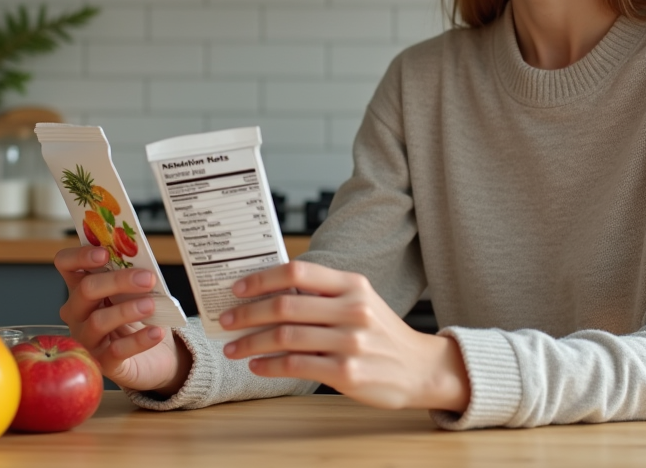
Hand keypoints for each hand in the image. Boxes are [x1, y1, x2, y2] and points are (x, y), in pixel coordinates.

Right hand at [54, 245, 191, 394]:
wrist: (155, 355)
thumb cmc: (140, 316)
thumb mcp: (136, 292)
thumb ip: (134, 275)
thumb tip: (143, 264)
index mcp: (82, 287)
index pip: (66, 265)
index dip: (80, 256)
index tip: (104, 253)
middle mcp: (77, 313)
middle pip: (86, 290)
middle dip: (117, 281)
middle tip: (147, 278)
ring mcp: (87, 339)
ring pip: (99, 321)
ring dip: (127, 310)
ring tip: (151, 305)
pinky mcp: (104, 363)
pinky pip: (117, 350)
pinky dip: (139, 340)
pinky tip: (156, 331)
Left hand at [219, 262, 469, 411]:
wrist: (419, 368)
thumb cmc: (380, 333)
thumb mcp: (360, 301)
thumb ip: (323, 294)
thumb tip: (268, 293)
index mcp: (353, 285)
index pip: (298, 272)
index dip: (262, 279)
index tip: (237, 288)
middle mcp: (353, 309)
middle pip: (285, 305)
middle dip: (247, 313)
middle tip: (226, 320)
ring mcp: (351, 342)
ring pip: (285, 337)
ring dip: (250, 342)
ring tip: (233, 348)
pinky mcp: (347, 373)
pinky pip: (296, 366)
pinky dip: (269, 366)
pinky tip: (257, 366)